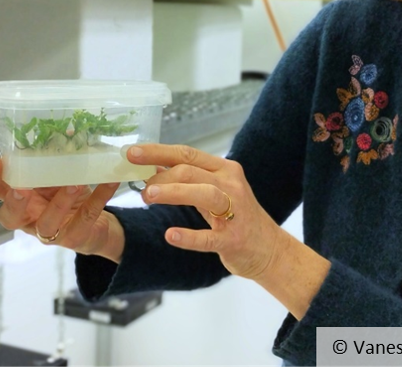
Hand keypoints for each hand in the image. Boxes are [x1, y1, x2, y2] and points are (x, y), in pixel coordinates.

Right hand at [0, 155, 123, 261]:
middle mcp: (31, 219)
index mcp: (22, 201)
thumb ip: (51, 163)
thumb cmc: (68, 198)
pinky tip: (109, 182)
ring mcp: (52, 232)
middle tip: (20, 188)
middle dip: (14, 203)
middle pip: (11, 217)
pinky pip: (87, 216)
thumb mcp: (56, 179)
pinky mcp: (76, 237)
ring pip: (48, 222)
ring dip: (59, 203)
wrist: (95, 227)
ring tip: (73, 184)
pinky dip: (99, 197)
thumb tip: (62, 130)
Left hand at [128, 144, 290, 280]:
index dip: (157, 151)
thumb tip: (153, 166)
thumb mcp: (215, 191)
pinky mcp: (234, 240)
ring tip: (147, 196)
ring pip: (203, 194)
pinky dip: (189, 236)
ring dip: (173, 192)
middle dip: (161, 175)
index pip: (187, 153)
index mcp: (224, 170)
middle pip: (191, 171)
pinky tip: (171, 235)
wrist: (270, 249)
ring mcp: (235, 212)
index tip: (131, 152)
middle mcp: (231, 185)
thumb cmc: (237, 218)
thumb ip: (188, 179)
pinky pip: (209, 237)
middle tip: (139, 186)